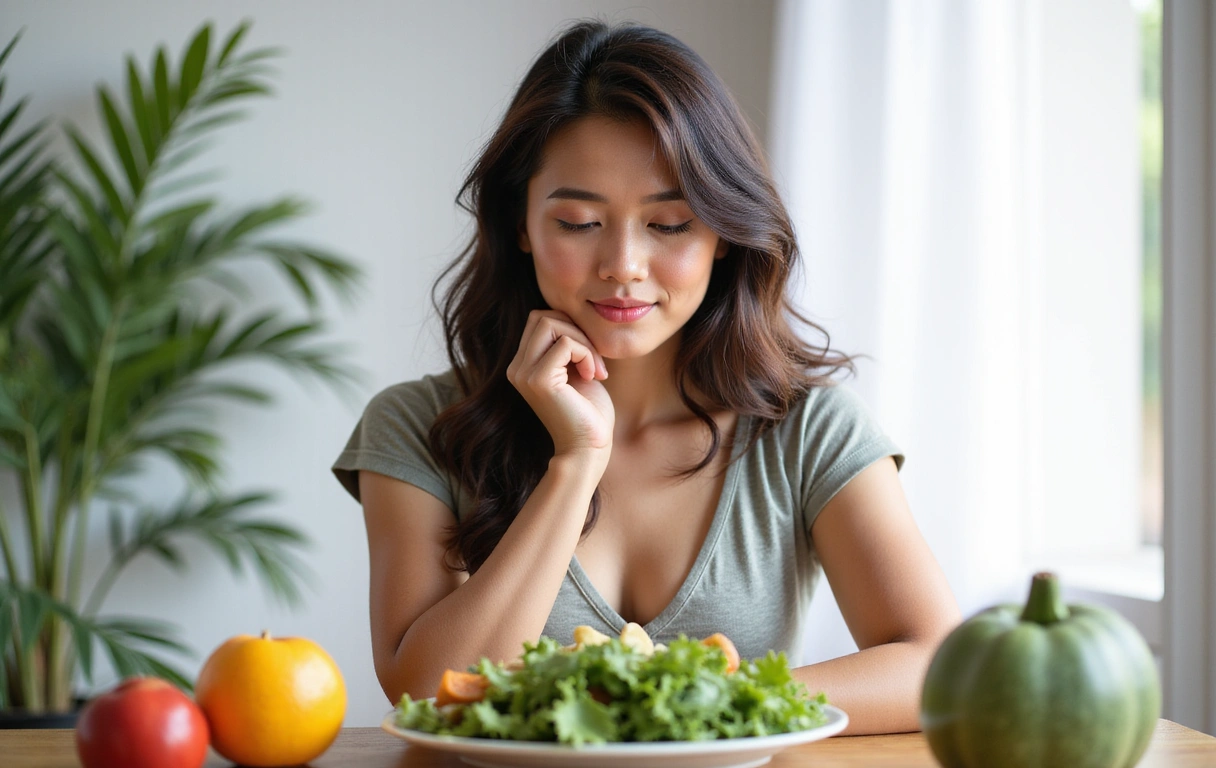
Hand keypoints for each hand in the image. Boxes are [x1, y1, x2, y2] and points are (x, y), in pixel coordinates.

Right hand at [506, 310, 613, 461]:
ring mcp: (524, 374)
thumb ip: (566, 345)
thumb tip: (569, 314)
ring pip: (552, 323)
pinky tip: (595, 376)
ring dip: (583, 342)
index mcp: (522, 366)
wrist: (587, 449)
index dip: (570, 328)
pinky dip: (587, 354)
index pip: (539, 320)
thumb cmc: (587, 412)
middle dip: (576, 331)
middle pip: (542, 316)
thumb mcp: (575, 370)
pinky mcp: (539, 380)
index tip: (589, 356)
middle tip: (595, 361)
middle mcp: (516, 369)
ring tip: (595, 369)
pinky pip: (566, 343)